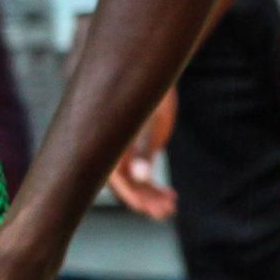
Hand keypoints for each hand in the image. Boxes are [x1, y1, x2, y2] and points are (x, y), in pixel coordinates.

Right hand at [105, 90, 177, 219]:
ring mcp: (126, 148)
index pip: (112, 175)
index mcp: (109, 139)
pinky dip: (155, 187)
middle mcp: (113, 146)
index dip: (127, 194)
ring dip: (151, 196)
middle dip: (143, 198)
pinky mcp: (139, 147)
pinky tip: (170, 196)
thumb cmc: (150, 89)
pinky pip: (143, 173)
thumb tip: (139, 178)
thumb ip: (141, 149)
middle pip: (124, 181)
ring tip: (171, 205)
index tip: (144, 207)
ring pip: (134, 180)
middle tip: (164, 211)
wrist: (156, 67)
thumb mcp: (148, 118)